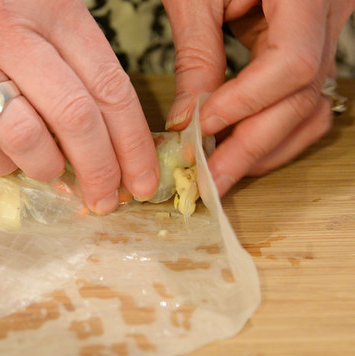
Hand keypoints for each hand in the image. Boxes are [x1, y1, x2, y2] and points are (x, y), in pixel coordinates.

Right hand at [0, 0, 158, 213]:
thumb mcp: (49, 11)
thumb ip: (81, 65)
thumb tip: (110, 144)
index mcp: (51, 6)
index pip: (109, 88)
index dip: (133, 144)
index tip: (142, 181)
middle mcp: (3, 27)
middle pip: (72, 117)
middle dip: (98, 169)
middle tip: (105, 197)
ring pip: (21, 135)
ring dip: (47, 168)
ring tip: (51, 172)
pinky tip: (7, 160)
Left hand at [163, 0, 354, 194]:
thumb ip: (197, 55)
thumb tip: (186, 120)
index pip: (291, 66)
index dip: (244, 104)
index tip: (199, 127)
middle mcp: (328, 15)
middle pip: (302, 98)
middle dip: (251, 147)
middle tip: (210, 181)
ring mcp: (325, 33)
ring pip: (310, 107)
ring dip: (265, 147)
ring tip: (222, 173)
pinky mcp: (309, 46)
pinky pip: (301, 98)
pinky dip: (270, 129)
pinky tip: (238, 147)